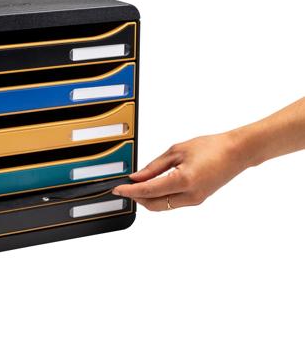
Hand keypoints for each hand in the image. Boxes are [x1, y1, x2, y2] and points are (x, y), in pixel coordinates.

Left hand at [113, 132, 247, 210]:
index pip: (148, 191)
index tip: (118, 189)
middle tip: (124, 188)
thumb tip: (137, 177)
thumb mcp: (176, 151)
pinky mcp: (198, 200)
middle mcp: (190, 196)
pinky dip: (160, 197)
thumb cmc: (211, 147)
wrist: (236, 152)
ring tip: (137, 187)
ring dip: (148, 199)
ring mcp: (195, 200)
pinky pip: (172, 203)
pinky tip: (153, 187)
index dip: (130, 191)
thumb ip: (154, 166)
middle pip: (154, 205)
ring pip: (163, 206)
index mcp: (183, 181)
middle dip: (136, 198)